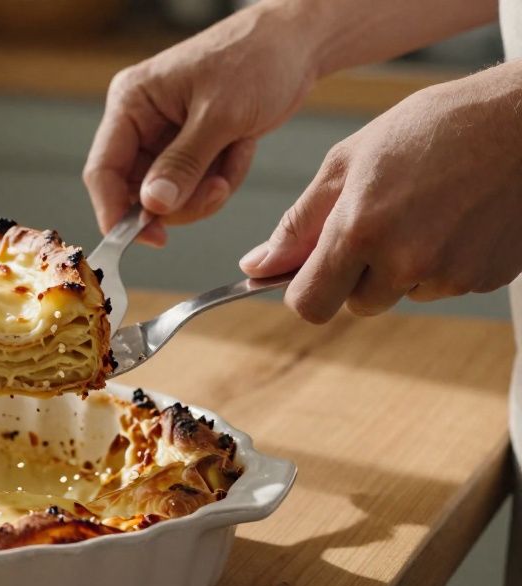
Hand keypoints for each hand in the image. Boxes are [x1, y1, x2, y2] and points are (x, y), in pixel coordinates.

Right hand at [83, 2, 319, 243]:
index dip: (115, 211)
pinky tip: (240, 148)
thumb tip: (152, 205)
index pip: (103, 169)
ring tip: (235, 153)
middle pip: (137, 191)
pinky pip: (194, 187)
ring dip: (206, 189)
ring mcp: (164, 136)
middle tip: (216, 190)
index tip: (142, 240)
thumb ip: (183, 163)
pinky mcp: (190, 147)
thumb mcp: (221, 114)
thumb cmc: (257, 58)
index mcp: (132, 102)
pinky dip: (222, 179)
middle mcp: (141, 121)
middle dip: (180, 200)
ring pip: (169, 196)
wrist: (297, 44)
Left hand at [240, 62, 521, 321]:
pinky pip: (443, 285)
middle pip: (355, 304)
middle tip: (378, 220)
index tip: (309, 268)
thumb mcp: (349, 161)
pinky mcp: (484, 279)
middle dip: (355, 275)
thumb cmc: (435, 127)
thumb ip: (299, 222)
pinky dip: (442, 261)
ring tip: (424, 208)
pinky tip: (456, 216)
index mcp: (360, 231)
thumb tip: (256, 265)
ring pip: (401, 294)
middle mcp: (404, 262)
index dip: (303, 288)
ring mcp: (449, 275)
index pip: (307, 304)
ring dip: (401, 267)